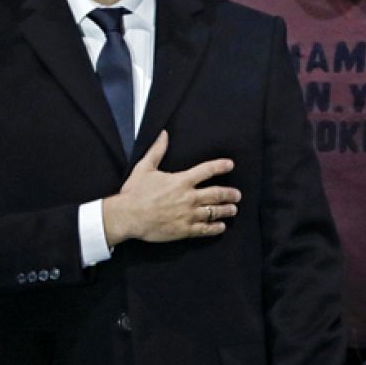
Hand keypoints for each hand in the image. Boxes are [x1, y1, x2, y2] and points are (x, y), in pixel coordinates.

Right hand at [101, 131, 238, 245]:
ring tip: (233, 209)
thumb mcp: (145, 167)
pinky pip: (205, 229)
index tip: (230, 165)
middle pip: (217, 194)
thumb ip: (157, 151)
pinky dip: (215, 228)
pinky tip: (221, 227)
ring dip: (226, 210)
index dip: (221, 166)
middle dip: (230, 194)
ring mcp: (188, 214)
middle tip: (237, 195)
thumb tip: (163, 134)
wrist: (128, 216)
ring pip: (214, 212)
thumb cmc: (134, 192)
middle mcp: (188, 197)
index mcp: (181, 181)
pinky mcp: (184, 230)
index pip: (207, 170)